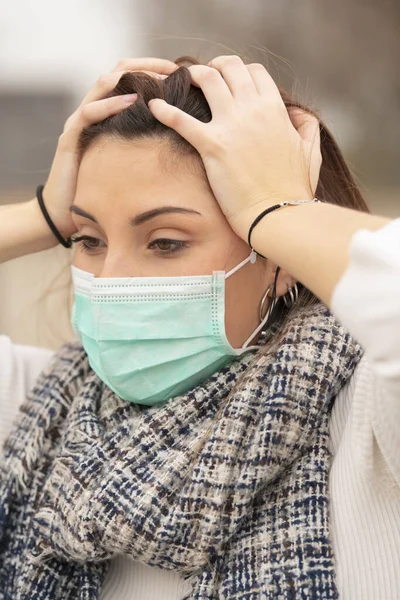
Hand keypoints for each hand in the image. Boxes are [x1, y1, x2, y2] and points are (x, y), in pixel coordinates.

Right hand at [43, 58, 177, 239]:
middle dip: (147, 66)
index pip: (128, 76)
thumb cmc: (100, 190)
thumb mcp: (128, 161)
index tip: (180, 72)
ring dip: (133, 77)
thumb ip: (144, 145)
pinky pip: (89, 112)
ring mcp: (79, 121)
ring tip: (160, 79)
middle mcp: (91, 110)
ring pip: (104, 83)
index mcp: (106, 113)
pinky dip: (111, 104)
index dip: (153, 69)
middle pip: (118, 71)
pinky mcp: (70, 137)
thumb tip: (179, 143)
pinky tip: (133, 101)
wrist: (65, 213)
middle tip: (174, 70)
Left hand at [148, 55, 321, 241]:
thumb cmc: (294, 188)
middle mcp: (252, 109)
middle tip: (203, 79)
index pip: (254, 71)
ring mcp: (231, 125)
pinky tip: (153, 105)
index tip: (230, 82)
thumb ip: (306, 126)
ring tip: (180, 82)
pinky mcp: (212, 146)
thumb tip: (298, 113)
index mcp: (275, 109)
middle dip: (214, 67)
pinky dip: (164, 109)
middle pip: (228, 67)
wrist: (278, 214)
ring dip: (190, 76)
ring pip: (206, 79)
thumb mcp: (310, 151)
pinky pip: (181, 119)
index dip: (240, 72)